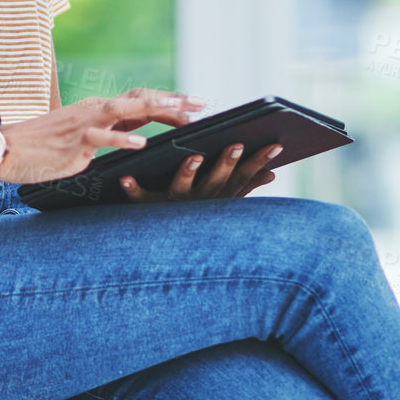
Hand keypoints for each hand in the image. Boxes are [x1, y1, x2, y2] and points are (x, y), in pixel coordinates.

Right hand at [0, 89, 208, 185]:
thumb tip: (135, 142)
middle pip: (140, 99)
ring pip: (125, 109)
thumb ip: (106, 137)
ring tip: (182, 113)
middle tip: (203, 104)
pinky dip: (122, 139)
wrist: (7, 149)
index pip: (140, 100)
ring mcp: (84, 124)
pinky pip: (101, 138)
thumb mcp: (81, 139)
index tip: (197, 104)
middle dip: (174, 101)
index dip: (169, 100)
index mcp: (98, 110)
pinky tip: (141, 144)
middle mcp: (95, 110)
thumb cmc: (44, 148)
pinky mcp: (73, 142)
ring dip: (156, 109)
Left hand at [119, 141, 282, 202]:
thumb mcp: (225, 200)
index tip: (275, 145)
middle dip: (227, 164)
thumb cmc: (199, 215)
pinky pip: (141, 199)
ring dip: (188, 173)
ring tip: (193, 156)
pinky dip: (133, 188)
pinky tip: (125, 177)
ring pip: (182, 189)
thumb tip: (272, 173)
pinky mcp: (149, 207)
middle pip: (216, 182)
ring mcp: (175, 205)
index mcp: (218, 196)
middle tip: (236, 145)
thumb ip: (247, 184)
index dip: (259, 162)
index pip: (244, 177)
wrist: (164, 255)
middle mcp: (199, 201)